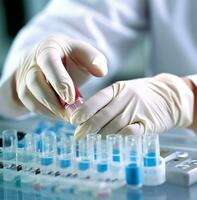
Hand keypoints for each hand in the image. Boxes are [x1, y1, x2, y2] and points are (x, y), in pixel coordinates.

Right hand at [15, 35, 106, 120]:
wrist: (49, 63)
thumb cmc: (69, 58)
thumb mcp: (83, 53)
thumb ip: (94, 59)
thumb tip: (101, 72)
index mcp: (48, 47)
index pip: (49, 62)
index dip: (59, 81)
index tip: (71, 99)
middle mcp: (32, 61)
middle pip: (35, 81)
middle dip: (53, 101)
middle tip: (71, 114)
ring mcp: (25, 76)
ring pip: (29, 95)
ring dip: (49, 109)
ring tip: (67, 117)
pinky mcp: (23, 89)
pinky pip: (30, 104)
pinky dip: (45, 112)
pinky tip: (59, 115)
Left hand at [71, 73, 193, 138]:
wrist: (169, 95)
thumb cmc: (142, 94)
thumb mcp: (124, 90)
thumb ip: (107, 101)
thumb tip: (87, 116)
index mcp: (118, 89)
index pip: (97, 100)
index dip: (84, 111)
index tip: (73, 120)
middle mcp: (126, 98)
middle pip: (103, 115)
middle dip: (88, 127)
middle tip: (79, 136)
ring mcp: (138, 110)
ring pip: (115, 125)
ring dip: (102, 135)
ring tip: (93, 140)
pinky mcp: (149, 123)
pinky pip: (131, 132)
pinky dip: (120, 137)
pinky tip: (112, 141)